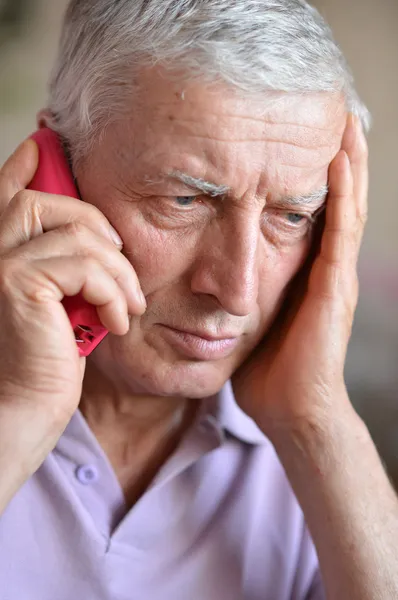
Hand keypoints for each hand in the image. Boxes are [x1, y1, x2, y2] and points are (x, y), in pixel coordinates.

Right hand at [0, 139, 145, 507]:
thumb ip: (63, 260)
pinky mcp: (16, 284)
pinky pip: (86, 265)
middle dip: (100, 229)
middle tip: (122, 270)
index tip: (45, 141)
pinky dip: (113, 292)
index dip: (28, 161)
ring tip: (128, 306)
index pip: (8, 188)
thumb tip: (90, 233)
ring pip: (78, 233)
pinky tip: (117, 322)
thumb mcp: (60, 300)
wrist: (23, 409)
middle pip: (51, 201)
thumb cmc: (45, 357)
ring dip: (118, 271)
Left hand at [232, 115, 367, 438]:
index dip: (306, 172)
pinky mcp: (335, 284)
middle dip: (332, 154)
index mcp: (304, 271)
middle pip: (332, 197)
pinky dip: (344, 189)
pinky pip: (341, 227)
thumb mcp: (248, 318)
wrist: (291, 409)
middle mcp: (325, 266)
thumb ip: (238, 289)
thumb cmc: (267, 370)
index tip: (293, 134)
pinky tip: (341, 155)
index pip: (308, 209)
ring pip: (345, 203)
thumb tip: (205, 271)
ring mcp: (334, 273)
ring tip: (342, 114)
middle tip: (326, 108)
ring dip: (346, 160)